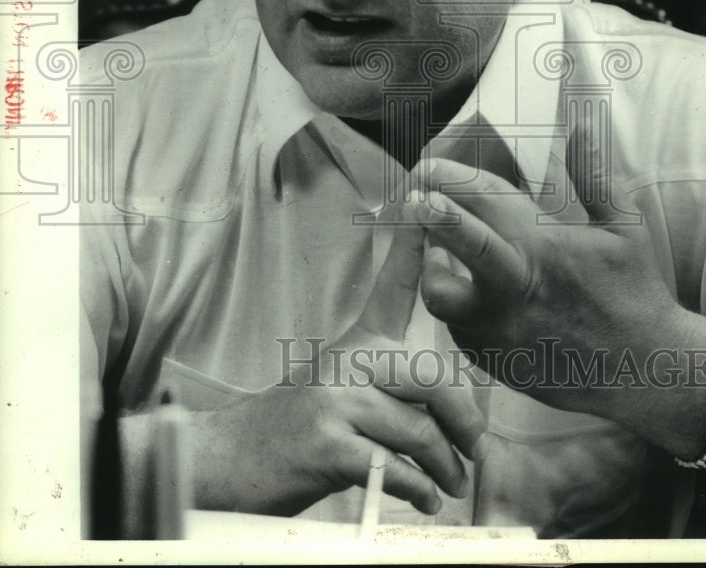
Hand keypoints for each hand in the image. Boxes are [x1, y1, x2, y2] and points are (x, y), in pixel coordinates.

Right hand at [193, 217, 486, 516]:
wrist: (229, 458)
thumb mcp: (342, 389)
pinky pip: (393, 466)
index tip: (425, 207)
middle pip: (429, 375)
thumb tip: (456, 416)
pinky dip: (416, 489)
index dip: (412, 247)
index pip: (391, 287)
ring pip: (418, 429)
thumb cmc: (297, 427)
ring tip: (450, 483)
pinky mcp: (326, 445)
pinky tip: (423, 497)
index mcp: (356, 342)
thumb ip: (393, 389)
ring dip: (444, 467)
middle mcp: (346, 360)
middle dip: (463, 419)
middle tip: (475, 448)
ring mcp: (334, 400)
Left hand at [417, 126, 705, 458]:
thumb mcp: (621, 224)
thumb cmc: (633, 292)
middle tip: (413, 198)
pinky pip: (457, 326)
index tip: (428, 165)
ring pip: (439, 295)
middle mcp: (512, 287)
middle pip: (454, 245)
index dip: (451, 176)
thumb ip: (591, 169)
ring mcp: (497, 328)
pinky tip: (475, 293)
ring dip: (434, 270)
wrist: (644, 372)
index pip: (484, 199)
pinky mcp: (491, 360)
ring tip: (439, 254)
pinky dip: (460, 305)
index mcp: (540, 247)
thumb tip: (581, 117)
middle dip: (428, 215)